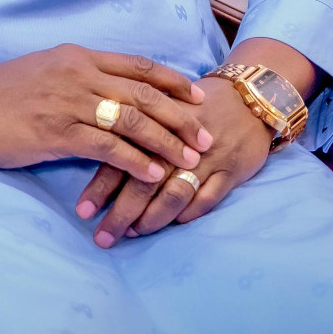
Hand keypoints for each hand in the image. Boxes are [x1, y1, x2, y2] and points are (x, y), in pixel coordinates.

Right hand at [0, 43, 211, 185]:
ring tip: (189, 160)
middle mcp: (79, 74)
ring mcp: (68, 102)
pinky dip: (136, 161)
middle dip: (180, 115)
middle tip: (206, 135)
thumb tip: (115, 88)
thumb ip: (82, 75)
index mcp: (79, 56)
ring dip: (166, 141)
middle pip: (144, 93)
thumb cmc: (4, 90)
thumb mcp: (48, 69)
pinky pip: (108, 147)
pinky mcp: (56, 132)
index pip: (138, 65)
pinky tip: (153, 174)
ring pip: (132, 120)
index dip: (172, 81)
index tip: (198, 95)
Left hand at [74, 76, 272, 246]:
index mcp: (155, 121)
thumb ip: (132, 127)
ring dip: (153, 218)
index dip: (101, 185)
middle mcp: (178, 141)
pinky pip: (208, 198)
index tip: (83, 211)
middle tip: (102, 236)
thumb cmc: (196, 105)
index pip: (122, 155)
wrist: (249, 97)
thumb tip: (92, 149)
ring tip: (133, 233)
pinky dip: (189, 214)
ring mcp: (206, 158)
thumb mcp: (162, 106)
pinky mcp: (231, 170)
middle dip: (121, 213)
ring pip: (176, 193)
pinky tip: (173, 225)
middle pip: (145, 180)